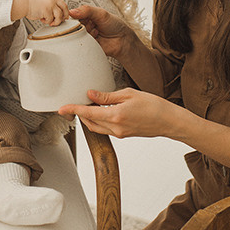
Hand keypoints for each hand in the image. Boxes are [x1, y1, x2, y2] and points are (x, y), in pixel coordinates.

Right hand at [26, 0, 69, 25]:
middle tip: (62, 20)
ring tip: (50, 23)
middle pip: (64, 8)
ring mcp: (50, 5)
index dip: (65, 10)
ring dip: (55, 21)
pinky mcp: (46, 11)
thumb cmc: (31, 4)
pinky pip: (50, 20)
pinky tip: (41, 19)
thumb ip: (50, 5)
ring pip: (59, 16)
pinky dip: (46, 22)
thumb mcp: (43, 1)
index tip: (65, 16)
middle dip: (65, 15)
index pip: (62, 3)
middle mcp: (52, 0)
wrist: (23, 3)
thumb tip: (57, 15)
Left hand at [58, 87, 179, 138]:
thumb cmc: (153, 105)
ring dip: (89, 118)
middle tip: (75, 102)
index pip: (87, 113)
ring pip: (96, 127)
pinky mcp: (123, 135)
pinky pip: (105, 129)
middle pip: (89, 122)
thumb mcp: (128, 94)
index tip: (61, 108)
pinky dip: (99, 121)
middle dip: (80, 113)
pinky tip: (101, 112)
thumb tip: (90, 95)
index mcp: (115, 116)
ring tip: (88, 105)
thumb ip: (107, 96)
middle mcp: (115, 127)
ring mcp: (119, 133)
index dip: (73, 109)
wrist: (168, 121)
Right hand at [69, 4, 131, 60]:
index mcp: (86, 17)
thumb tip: (71, 12)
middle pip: (74, 27)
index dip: (76, 17)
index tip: (84, 18)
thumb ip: (86, 10)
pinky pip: (81, 45)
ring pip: (77, 36)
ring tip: (97, 33)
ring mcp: (85, 37)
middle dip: (84, 26)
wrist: (122, 40)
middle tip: (93, 25)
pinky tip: (97, 39)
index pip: (73, 16)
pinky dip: (88, 42)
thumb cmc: (114, 25)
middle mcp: (83, 27)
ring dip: (88, 34)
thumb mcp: (101, 13)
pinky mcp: (86, 46)